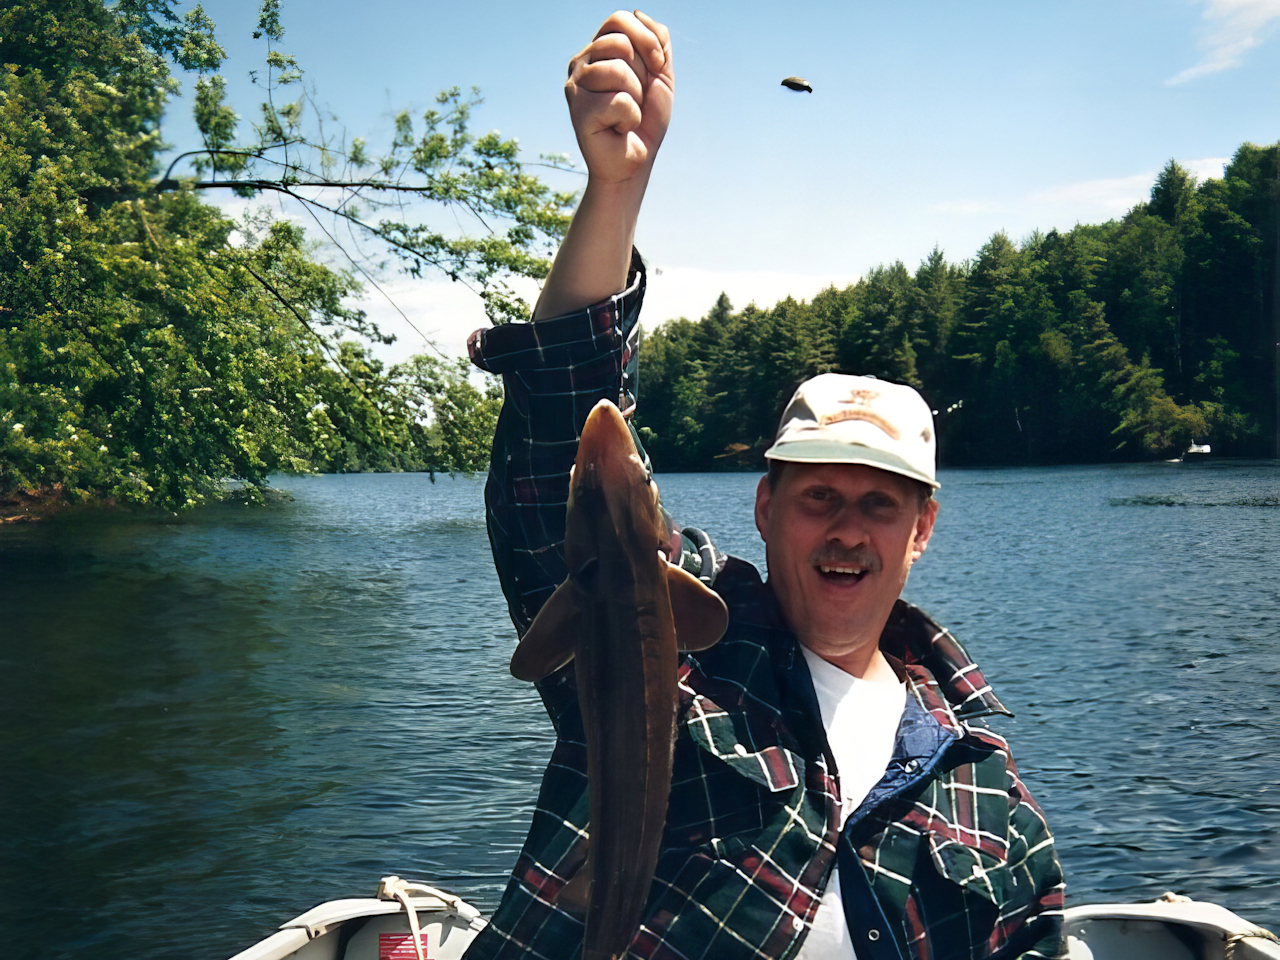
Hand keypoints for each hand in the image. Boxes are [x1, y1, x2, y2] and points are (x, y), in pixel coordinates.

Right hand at [565, 10, 673, 184]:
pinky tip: (617, 129)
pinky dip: (629, 118)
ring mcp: (575, 86)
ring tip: (625, 115)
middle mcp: (581, 64)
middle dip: (641, 73)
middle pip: (620, 43)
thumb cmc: (645, 120)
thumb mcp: (659, 74)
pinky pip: (618, 101)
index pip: (619, 20)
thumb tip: (638, 12)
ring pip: (618, 71)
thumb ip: (656, 41)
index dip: (646, 40)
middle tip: (635, 98)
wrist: (635, 162)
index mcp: (598, 51)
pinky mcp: (578, 111)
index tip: (657, 66)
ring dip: (635, 98)